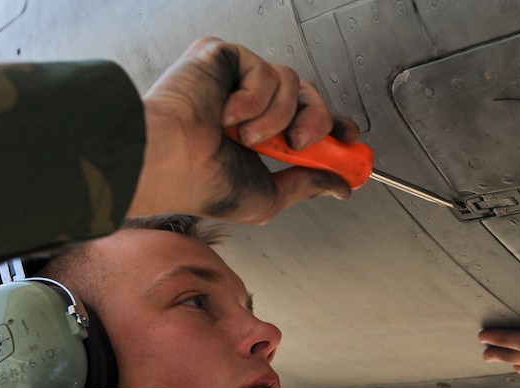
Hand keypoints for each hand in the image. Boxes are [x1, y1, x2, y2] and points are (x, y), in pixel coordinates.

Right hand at [128, 37, 359, 224]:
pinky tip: (226, 115)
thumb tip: (340, 187)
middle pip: (309, 96)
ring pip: (292, 82)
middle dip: (316, 122)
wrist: (169, 160)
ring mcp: (236, 80)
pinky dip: (253, 98)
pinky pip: (266, 69)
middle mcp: (250, 105)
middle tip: (297, 144)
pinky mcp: (223, 56)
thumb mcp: (269, 198)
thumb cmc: (203, 183)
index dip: (333, 126)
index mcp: (258, 135)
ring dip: (276, 118)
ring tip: (245, 137)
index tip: (350, 140)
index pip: (306, 118)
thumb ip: (306, 185)